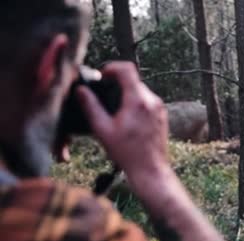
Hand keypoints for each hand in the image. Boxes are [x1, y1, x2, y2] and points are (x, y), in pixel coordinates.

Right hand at [76, 62, 167, 176]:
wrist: (150, 169)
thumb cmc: (127, 153)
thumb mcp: (103, 130)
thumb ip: (91, 107)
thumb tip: (81, 91)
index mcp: (138, 101)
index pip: (127, 69)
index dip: (111, 67)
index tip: (102, 75)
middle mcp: (152, 100)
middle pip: (133, 80)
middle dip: (117, 83)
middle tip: (103, 93)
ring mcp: (160, 108)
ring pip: (140, 90)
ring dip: (126, 93)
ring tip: (113, 108)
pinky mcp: (162, 115)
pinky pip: (147, 101)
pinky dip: (135, 102)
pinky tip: (125, 118)